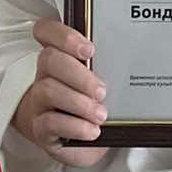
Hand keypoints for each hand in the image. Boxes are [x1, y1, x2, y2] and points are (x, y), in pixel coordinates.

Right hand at [11, 18, 109, 167]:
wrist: (72, 140)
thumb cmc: (89, 103)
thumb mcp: (97, 81)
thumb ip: (105, 67)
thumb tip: (132, 61)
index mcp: (59, 56)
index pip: (46, 31)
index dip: (63, 35)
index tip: (89, 49)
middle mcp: (45, 75)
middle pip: (49, 59)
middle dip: (79, 74)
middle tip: (101, 90)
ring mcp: (39, 102)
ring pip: (48, 90)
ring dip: (79, 102)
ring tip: (101, 114)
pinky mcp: (40, 128)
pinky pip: (50, 122)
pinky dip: (75, 126)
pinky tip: (92, 130)